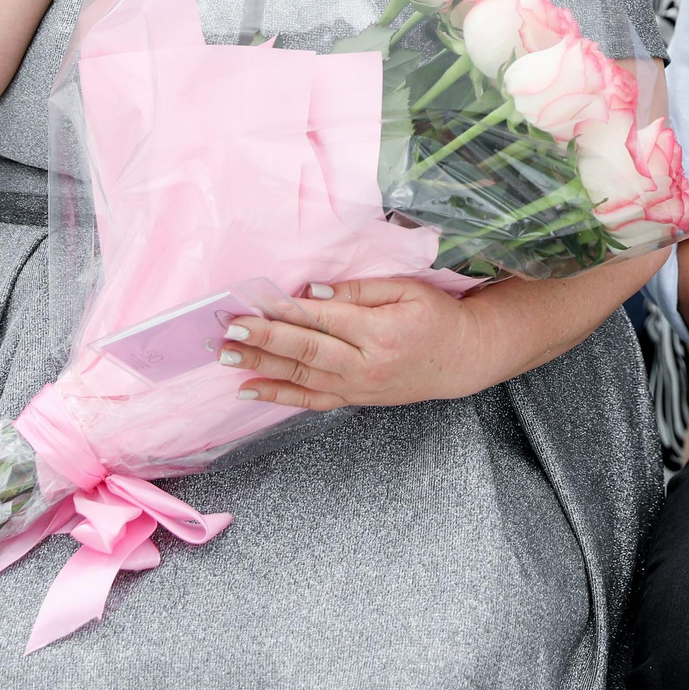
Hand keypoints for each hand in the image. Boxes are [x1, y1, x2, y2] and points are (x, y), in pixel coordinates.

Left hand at [219, 278, 491, 408]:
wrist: (461, 359)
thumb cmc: (436, 317)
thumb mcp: (407, 290)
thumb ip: (361, 290)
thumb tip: (314, 292)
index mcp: (380, 331)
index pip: (324, 319)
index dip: (287, 311)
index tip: (255, 302)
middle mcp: (365, 363)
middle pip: (307, 350)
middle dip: (265, 338)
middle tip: (230, 328)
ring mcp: (357, 386)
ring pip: (302, 377)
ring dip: (261, 365)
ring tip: (227, 354)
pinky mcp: (353, 398)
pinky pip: (310, 400)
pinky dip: (278, 396)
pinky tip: (249, 389)